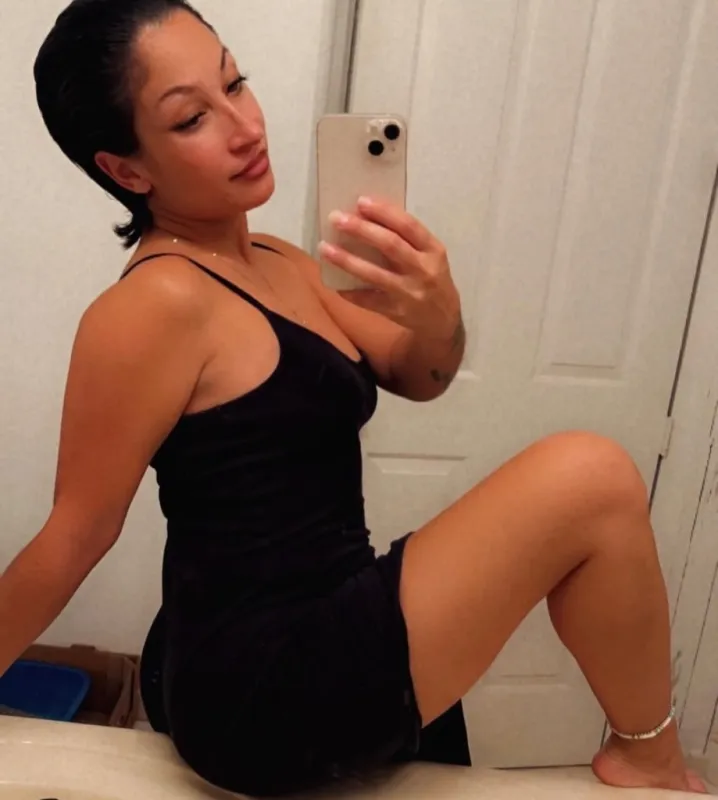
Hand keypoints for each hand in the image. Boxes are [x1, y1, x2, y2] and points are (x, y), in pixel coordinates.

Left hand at [318, 197, 460, 338]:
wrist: (444, 319)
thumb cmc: (432, 278)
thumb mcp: (430, 255)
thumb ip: (407, 239)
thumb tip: (368, 217)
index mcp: (433, 250)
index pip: (408, 226)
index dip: (384, 212)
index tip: (360, 201)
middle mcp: (422, 270)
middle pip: (390, 245)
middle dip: (361, 230)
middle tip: (336, 219)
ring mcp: (409, 293)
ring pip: (374, 274)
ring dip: (347, 260)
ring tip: (325, 248)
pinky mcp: (396, 311)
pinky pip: (368, 300)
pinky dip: (350, 291)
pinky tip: (335, 283)